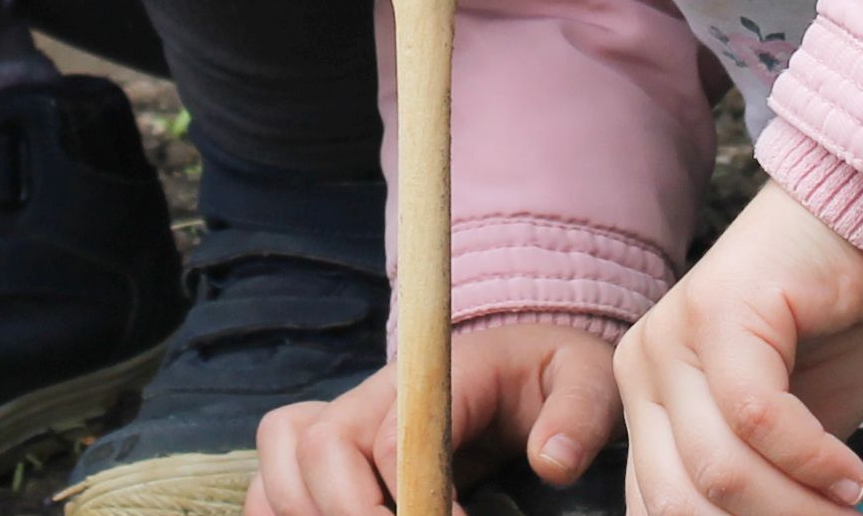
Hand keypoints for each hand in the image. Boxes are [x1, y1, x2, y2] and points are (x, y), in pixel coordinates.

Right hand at [249, 321, 617, 515]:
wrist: (526, 362)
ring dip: (300, 512)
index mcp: (431, 375)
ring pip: (278, 460)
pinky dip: (278, 513)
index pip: (386, 436)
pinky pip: (274, 481)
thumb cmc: (554, 375)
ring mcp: (346, 422)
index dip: (406, 498)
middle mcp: (374, 396)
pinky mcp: (335, 454)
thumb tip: (550, 463)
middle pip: (314, 446)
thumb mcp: (588, 381)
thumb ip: (577, 416)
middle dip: (342, 512)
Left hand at [616, 187, 862, 515]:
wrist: (860, 231)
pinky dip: (815, 461)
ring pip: (720, 467)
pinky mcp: (718, 312)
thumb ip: (758, 482)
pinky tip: (852, 473)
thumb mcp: (782, 432)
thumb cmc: (828, 331)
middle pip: (680, 501)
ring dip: (799, 507)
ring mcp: (673, 338)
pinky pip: (758, 418)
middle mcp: (642, 370)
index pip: (656, 508)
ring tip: (850, 508)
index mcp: (645, 406)